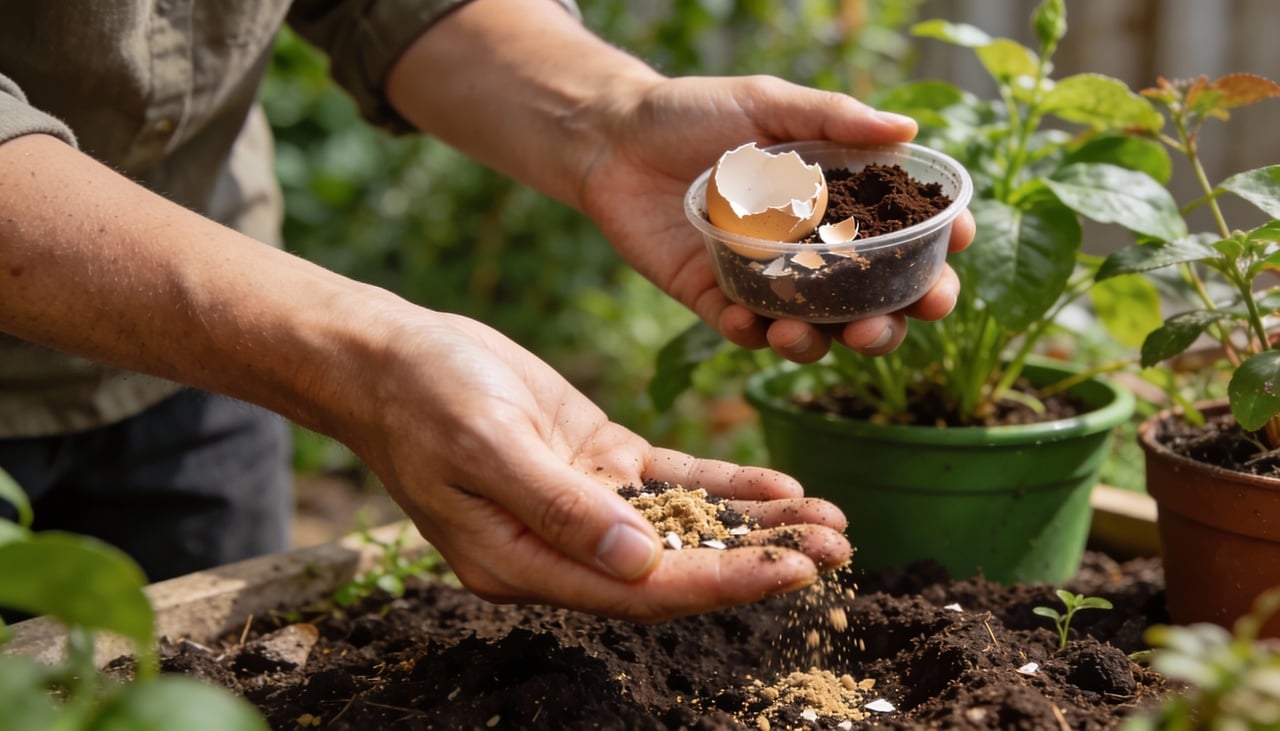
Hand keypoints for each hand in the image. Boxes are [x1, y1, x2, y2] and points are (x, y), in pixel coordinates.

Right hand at [338, 308, 850, 621]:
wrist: (389, 355)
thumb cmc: (422, 398)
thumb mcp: (485, 446)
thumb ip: (559, 507)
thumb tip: (640, 562)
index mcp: (526, 564)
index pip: (640, 591)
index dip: (719, 585)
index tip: (790, 573)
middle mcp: (562, 546)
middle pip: (677, 567)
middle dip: (757, 560)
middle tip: (837, 548)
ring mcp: (584, 504)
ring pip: (685, 525)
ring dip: (754, 526)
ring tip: (828, 520)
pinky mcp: (596, 461)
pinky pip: (672, 480)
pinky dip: (724, 484)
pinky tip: (779, 484)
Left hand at [579, 75, 975, 363]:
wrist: (611, 139)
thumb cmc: (692, 112)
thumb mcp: (767, 102)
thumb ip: (832, 118)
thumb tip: (907, 127)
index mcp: (835, 203)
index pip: (903, 235)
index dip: (940, 247)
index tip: (960, 243)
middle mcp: (810, 250)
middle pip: (874, 299)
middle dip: (898, 317)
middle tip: (902, 317)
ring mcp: (765, 280)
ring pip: (816, 330)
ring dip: (826, 343)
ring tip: (811, 336)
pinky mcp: (716, 300)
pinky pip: (746, 332)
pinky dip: (754, 335)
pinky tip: (753, 325)